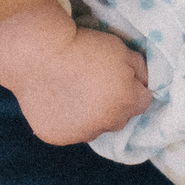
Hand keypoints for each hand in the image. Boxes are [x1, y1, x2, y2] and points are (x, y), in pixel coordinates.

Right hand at [5, 26, 152, 145]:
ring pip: (93, 127)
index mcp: (127, 102)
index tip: (119, 75)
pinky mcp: (57, 137)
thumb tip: (144, 83)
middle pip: (120, 117)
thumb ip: (140, 69)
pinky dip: (66, 119)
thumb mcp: (120, 48)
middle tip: (94, 83)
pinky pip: (68, 131)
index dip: (133, 87)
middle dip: (114, 104)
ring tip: (73, 91)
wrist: (40, 53)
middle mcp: (107, 124)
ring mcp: (80, 134)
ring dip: (90, 115)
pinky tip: (56, 100)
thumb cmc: (83, 46)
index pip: (144, 101)